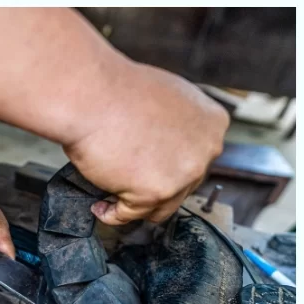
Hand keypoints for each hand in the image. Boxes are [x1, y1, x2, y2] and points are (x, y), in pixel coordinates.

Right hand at [62, 62, 228, 224]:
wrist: (90, 94)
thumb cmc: (118, 89)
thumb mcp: (168, 95)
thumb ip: (179, 123)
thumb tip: (170, 142)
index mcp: (213, 122)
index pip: (198, 155)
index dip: (172, 162)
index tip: (154, 166)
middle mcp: (207, 150)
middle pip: (184, 182)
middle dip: (157, 184)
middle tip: (131, 179)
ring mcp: (184, 173)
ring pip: (162, 206)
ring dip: (138, 205)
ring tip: (113, 195)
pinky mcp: (156, 192)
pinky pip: (131, 214)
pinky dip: (114, 214)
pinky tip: (101, 207)